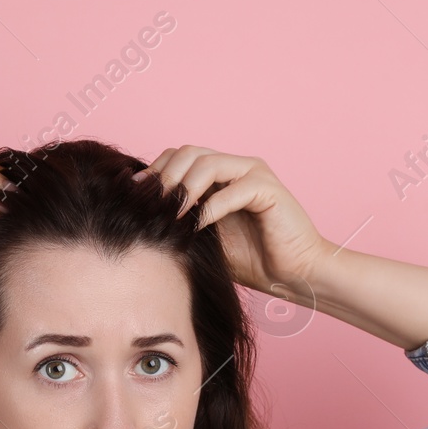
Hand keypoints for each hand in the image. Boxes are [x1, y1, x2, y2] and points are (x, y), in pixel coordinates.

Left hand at [135, 146, 327, 302]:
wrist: (293, 275)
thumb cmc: (251, 260)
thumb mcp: (203, 238)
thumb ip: (180, 220)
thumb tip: (140, 214)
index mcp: (218, 175)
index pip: (177, 157)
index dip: (154, 173)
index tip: (134, 196)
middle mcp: (235, 167)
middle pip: (188, 153)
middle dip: (165, 179)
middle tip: (151, 207)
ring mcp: (253, 174)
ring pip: (208, 164)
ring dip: (185, 190)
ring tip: (172, 216)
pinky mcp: (269, 189)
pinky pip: (234, 189)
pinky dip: (212, 208)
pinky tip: (198, 228)